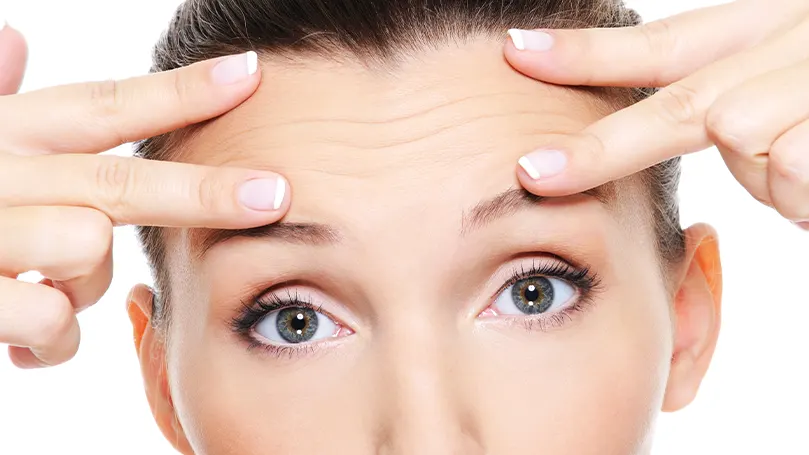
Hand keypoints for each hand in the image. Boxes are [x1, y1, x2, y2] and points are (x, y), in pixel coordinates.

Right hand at [0, 26, 288, 367]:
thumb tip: (11, 33)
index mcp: (7, 135)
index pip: (103, 105)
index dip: (180, 91)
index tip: (251, 74)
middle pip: (117, 181)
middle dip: (202, 191)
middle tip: (275, 193)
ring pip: (82, 249)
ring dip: (83, 278)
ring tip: (44, 279)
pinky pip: (48, 322)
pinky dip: (50, 336)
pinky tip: (23, 329)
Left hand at [504, 0, 808, 228]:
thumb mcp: (796, 85)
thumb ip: (738, 100)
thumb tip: (713, 133)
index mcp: (767, 28)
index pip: (664, 45)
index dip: (587, 53)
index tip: (516, 49)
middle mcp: (787, 39)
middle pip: (676, 100)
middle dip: (600, 148)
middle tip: (533, 173)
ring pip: (736, 133)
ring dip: (765, 174)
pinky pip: (787, 166)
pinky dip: (804, 191)